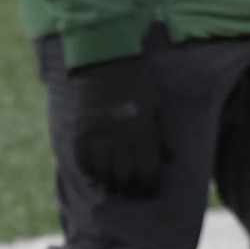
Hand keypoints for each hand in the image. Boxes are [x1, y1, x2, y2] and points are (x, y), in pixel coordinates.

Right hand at [61, 54, 164, 195]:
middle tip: (131, 186)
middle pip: (126, 179)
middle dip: (131, 187)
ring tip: (114, 179)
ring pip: (105, 175)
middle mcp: (121, 141)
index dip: (150, 185)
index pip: (148, 174)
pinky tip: (96, 169)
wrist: (104, 61)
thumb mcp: (156, 105)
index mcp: (143, 134)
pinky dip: (91, 171)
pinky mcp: (80, 136)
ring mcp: (98, 139)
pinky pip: (85, 164)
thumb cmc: (136, 82)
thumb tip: (169, 155)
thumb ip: (161, 132)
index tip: (149, 187)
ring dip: (111, 181)